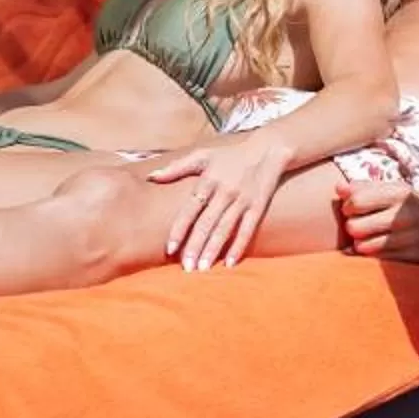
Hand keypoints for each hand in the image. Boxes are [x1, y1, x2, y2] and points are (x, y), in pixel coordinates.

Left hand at [148, 132, 290, 271]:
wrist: (268, 149)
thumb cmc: (230, 155)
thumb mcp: (203, 156)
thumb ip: (176, 167)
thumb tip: (150, 177)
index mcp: (208, 180)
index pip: (190, 209)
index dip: (180, 229)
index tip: (170, 248)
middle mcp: (224, 192)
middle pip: (207, 223)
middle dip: (196, 246)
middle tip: (186, 267)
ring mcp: (242, 200)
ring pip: (225, 229)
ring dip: (214, 250)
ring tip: (203, 268)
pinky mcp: (258, 207)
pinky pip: (247, 229)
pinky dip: (239, 246)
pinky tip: (231, 263)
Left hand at [338, 177, 418, 262]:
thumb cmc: (409, 203)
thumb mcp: (389, 188)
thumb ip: (362, 187)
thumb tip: (338, 189)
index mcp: (399, 194)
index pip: (356, 201)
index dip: (348, 207)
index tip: (353, 209)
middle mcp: (407, 216)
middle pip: (356, 227)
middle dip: (353, 226)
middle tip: (359, 225)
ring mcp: (413, 238)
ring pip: (365, 247)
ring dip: (361, 243)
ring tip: (368, 237)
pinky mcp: (417, 257)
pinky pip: (381, 260)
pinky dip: (374, 255)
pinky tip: (378, 247)